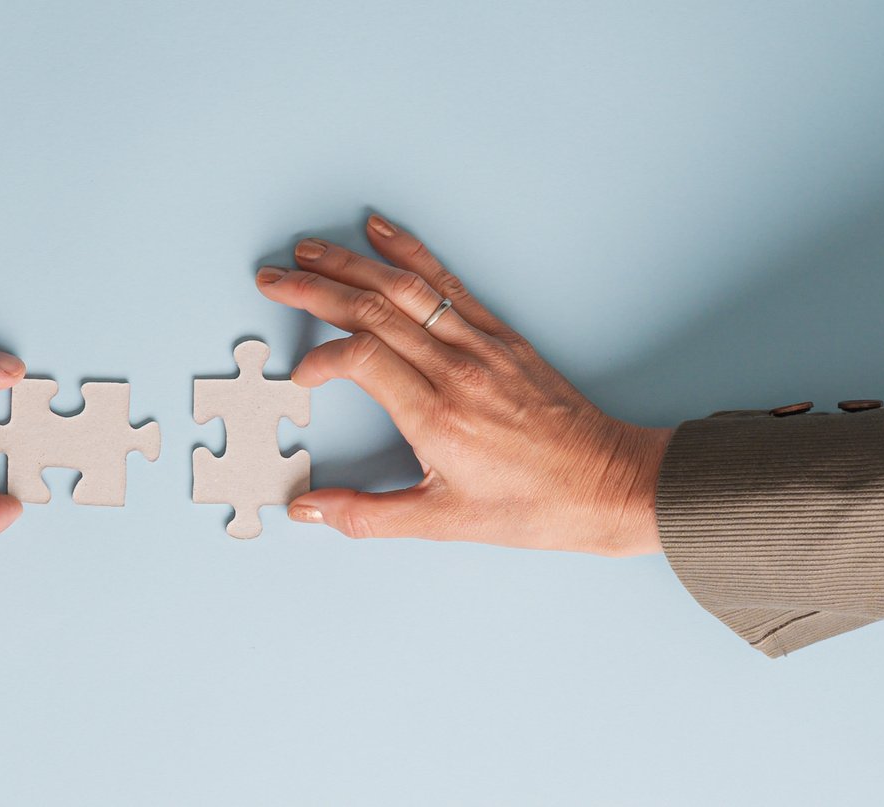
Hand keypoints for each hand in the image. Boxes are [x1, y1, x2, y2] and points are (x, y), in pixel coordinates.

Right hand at [254, 214, 671, 556]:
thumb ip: (367, 515)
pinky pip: (450, 284)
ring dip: (352, 263)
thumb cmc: (534, 508)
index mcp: (437, 416)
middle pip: (374, 311)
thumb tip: (307, 510)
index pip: (361, 360)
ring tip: (309, 249)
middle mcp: (457, 371)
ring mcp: (482, 347)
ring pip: (407, 289)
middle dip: (315, 288)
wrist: (610, 484)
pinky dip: (412, 255)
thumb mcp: (445, 524)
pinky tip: (382, 233)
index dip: (320, 360)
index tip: (302, 377)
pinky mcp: (503, 336)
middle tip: (272, 278)